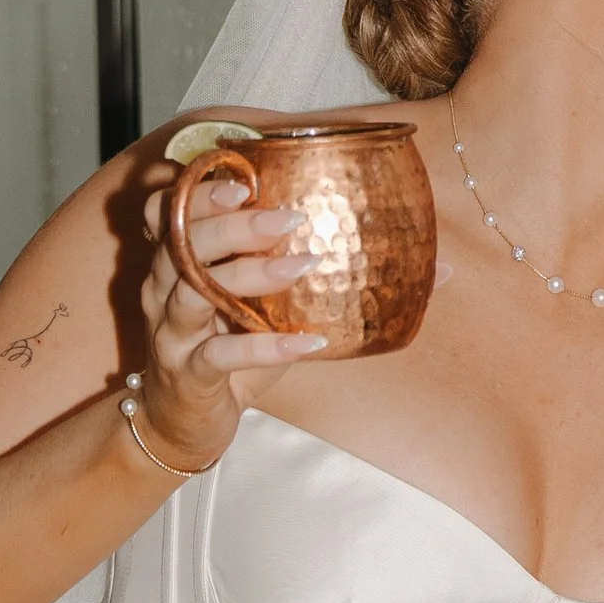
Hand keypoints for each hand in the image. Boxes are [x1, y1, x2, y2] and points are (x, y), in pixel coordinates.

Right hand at [130, 169, 331, 469]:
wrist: (186, 422)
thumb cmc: (231, 350)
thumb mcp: (276, 307)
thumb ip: (332, 279)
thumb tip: (439, 268)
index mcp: (182, 258)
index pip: (172, 208)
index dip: (201, 188)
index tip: (248, 180)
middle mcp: (164, 286)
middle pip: (182, 239)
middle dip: (234, 223)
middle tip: (289, 217)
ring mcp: (171, 331)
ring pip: (192, 289)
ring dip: (249, 274)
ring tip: (301, 266)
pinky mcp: (186, 373)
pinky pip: (220, 356)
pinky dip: (264, 348)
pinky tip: (307, 343)